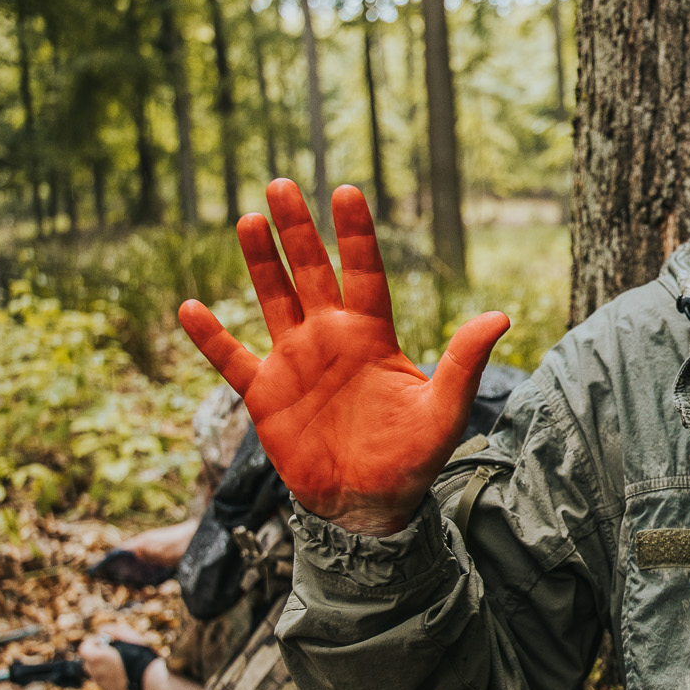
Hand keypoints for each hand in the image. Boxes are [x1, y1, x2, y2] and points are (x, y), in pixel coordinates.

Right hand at [177, 180, 509, 535]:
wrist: (369, 505)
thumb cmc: (413, 458)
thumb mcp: (444, 410)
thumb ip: (464, 362)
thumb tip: (501, 317)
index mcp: (372, 336)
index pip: (364, 272)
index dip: (355, 233)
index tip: (346, 190)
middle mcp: (331, 339)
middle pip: (311, 272)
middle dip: (297, 230)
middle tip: (282, 184)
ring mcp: (295, 363)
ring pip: (272, 300)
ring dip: (259, 263)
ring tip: (248, 220)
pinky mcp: (265, 394)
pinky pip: (231, 359)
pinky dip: (209, 337)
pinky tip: (188, 307)